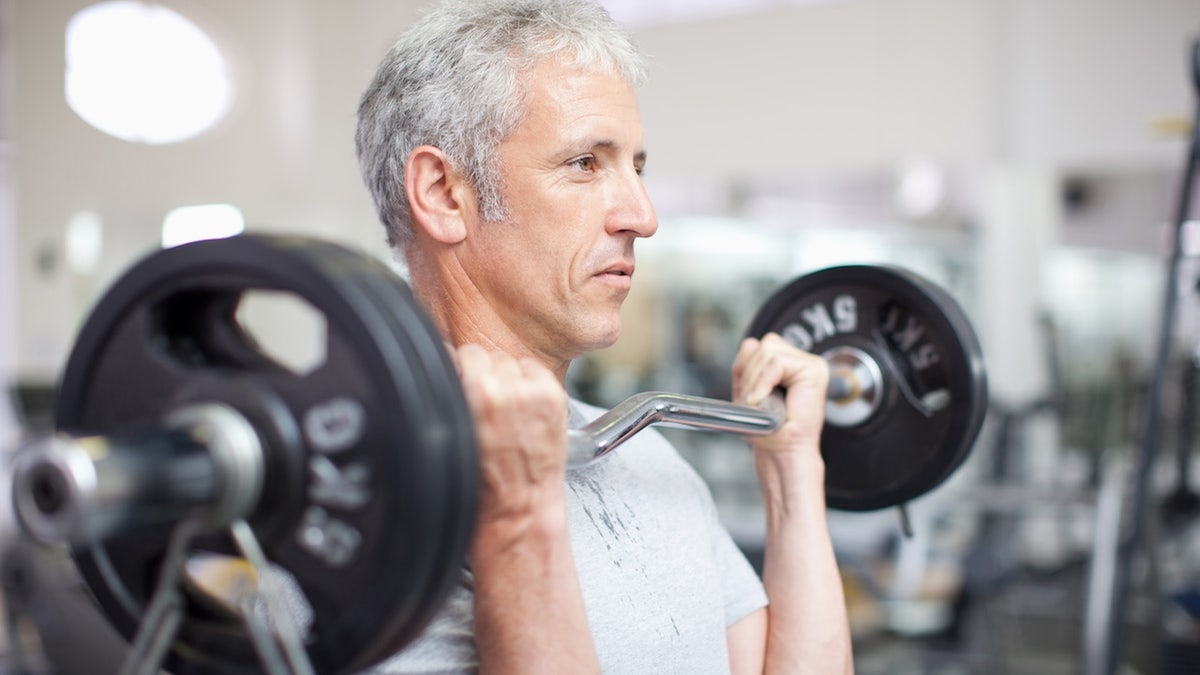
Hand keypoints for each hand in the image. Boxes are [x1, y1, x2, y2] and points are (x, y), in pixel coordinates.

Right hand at [454, 344, 569, 524]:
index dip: (462, 371)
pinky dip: (531, 383)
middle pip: (488, 355)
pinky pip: (535, 370)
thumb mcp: (451, 431)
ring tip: (507, 409)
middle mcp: (504, 390)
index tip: (464, 384)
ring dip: (509, 378)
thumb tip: (448, 364)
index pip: (463, 353)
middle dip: (485, 375)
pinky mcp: (554, 397)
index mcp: (474, 394)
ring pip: (512, 361)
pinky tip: (525, 408)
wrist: (517, 507)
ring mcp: (533, 392)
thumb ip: (450, 394)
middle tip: (486, 404)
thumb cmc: (482, 481)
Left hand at [731, 332, 828, 455]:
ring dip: (755, 378)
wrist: (783, 452)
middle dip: (749, 372)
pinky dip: (763, 381)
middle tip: (753, 400)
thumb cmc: (770, 430)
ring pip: (769, 350)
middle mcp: (803, 362)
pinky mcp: (814, 370)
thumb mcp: (748, 390)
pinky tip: (763, 399)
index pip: (760, 346)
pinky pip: (777, 362)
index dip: (746, 366)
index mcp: (789, 365)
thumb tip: (750, 342)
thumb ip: (747, 365)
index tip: (747, 394)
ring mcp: (811, 364)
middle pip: (765, 344)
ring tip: (760, 401)